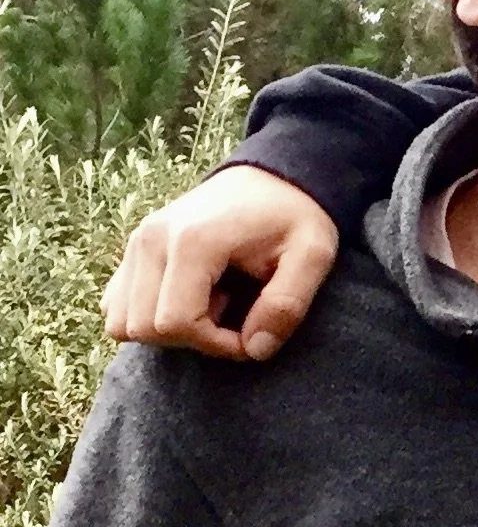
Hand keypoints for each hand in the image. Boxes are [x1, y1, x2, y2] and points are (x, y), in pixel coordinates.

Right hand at [101, 166, 339, 359]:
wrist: (274, 177)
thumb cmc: (294, 216)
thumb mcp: (312, 255)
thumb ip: (287, 304)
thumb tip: (255, 350)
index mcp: (193, 241)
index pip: (176, 324)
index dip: (215, 344)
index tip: (251, 334)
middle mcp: (151, 240)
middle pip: (144, 328)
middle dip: (192, 339)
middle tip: (234, 315)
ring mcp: (135, 243)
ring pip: (121, 322)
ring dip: (168, 328)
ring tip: (212, 302)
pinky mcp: (131, 250)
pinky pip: (116, 305)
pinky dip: (149, 315)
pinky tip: (191, 296)